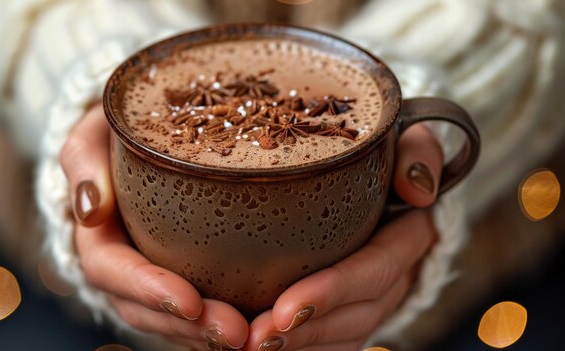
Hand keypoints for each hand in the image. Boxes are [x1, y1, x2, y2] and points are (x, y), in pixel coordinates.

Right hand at [60, 103, 248, 349]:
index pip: (112, 272)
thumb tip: (91, 209)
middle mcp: (121, 265)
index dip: (148, 290)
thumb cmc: (118, 130)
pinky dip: (220, 319)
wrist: (141, 133)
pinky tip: (257, 324)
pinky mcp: (182, 272)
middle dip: (188, 327)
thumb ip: (84, 160)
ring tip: (252, 337)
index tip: (190, 301)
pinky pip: (196, 307)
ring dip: (207, 334)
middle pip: (145, 309)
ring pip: (172, 319)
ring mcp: (151, 273)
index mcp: (97, 235)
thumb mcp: (95, 132)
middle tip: (235, 333)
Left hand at [245, 125, 442, 350]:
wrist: (373, 178)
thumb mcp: (402, 141)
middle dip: (306, 331)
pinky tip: (258, 347)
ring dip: (297, 347)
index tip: (285, 308)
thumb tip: (418, 189)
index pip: (375, 269)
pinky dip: (298, 349)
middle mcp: (394, 278)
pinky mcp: (349, 313)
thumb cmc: (379, 159)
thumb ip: (417, 151)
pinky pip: (329, 342)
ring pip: (342, 337)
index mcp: (408, 237)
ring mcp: (372, 301)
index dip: (334, 291)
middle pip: (356, 315)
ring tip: (249, 347)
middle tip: (255, 337)